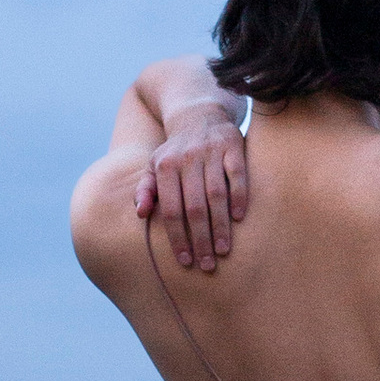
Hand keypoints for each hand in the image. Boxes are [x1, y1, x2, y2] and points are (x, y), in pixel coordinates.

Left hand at [134, 98, 248, 269]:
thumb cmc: (174, 151)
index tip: (184, 261)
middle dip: (200, 239)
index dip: (177, 237)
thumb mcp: (154, 166)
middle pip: (194, 207)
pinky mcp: (233, 146)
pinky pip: (237, 175)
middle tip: (207, 265)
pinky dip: (239, 197)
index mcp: (164, 166)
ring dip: (220, 226)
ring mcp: (210, 152)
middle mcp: (186, 158)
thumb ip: (145, 189)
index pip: (170, 210)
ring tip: (224, 250)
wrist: (199, 114)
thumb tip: (140, 213)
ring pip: (216, 195)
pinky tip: (239, 219)